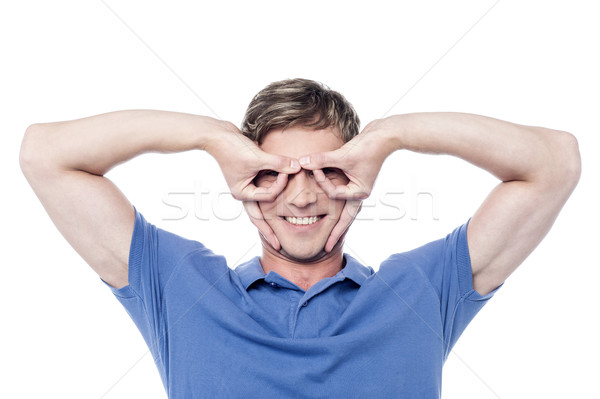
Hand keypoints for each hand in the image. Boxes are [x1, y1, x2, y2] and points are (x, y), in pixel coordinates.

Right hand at [206, 122, 299, 248]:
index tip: (287, 171)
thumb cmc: (232, 147)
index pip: (268, 196)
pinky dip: (270, 194)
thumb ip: (278, 163)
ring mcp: (245, 186)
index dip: (280, 185)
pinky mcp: (248, 177)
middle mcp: (243, 193)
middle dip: (268, 231)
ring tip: (278, 233)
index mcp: (242, 193)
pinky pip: (261, 190)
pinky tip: (277, 201)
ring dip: (269, 216)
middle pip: (258, 217)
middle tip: (279, 246)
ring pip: (260, 206)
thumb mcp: (257, 157)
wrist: (217, 135)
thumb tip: (297, 167)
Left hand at [299, 119, 397, 250]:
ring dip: (336, 220)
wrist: (386, 135)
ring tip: (329, 237)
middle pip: (346, 218)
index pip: (334, 195)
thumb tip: (302, 162)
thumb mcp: (344, 155)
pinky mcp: (355, 179)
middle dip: (335, 233)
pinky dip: (334, 199)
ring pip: (345, 209)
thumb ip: (322, 160)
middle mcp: (359, 193)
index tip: (313, 169)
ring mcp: (358, 188)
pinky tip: (329, 209)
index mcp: (359, 192)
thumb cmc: (369, 146)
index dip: (322, 182)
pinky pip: (342, 195)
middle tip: (326, 248)